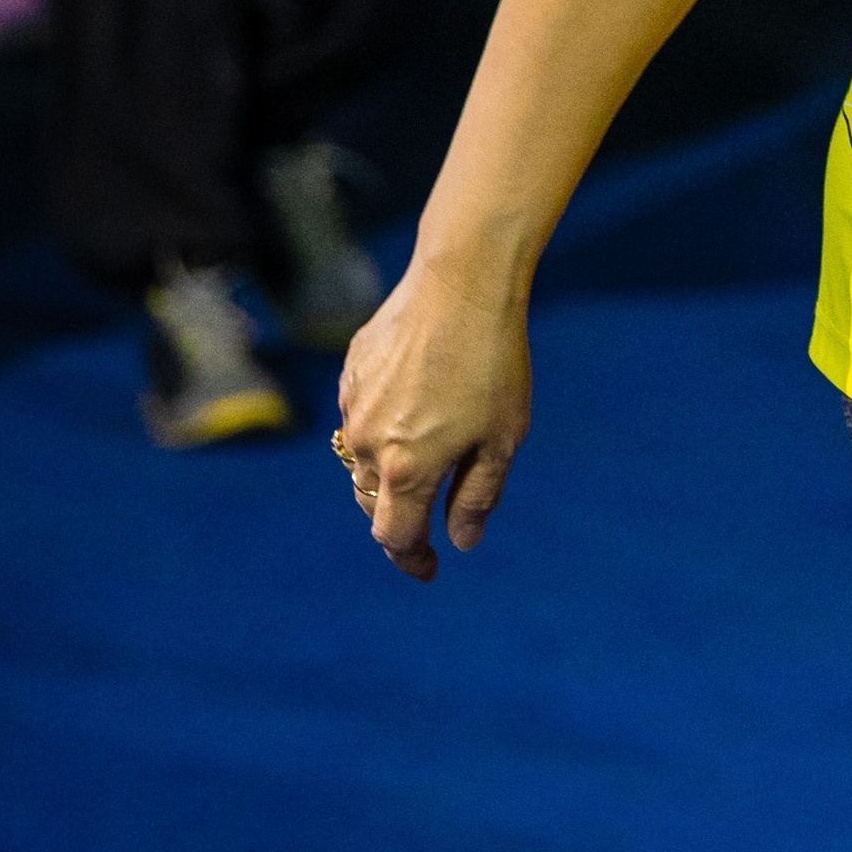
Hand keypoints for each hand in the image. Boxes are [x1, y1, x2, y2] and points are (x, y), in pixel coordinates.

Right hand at [336, 254, 530, 580]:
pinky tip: (414, 407)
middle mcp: (366, 444)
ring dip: (387, 472)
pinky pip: (360, 416)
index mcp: (405, 470)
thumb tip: (460, 541)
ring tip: (425, 459)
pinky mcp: (351, 372)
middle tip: (428, 521)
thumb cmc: (492, 362)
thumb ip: (476, 496)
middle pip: (372, 504)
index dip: (412, 560)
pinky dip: (381, 427)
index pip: (395, 537)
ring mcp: (353, 407)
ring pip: (360, 460)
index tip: (430, 568)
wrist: (460, 282)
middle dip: (398, 518)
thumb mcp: (501, 438)